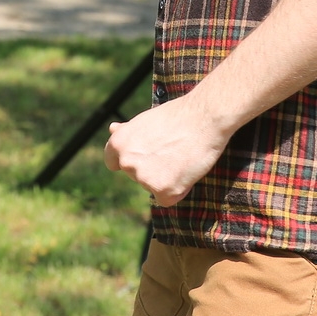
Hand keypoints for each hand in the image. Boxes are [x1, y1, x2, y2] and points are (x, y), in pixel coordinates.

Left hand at [104, 95, 230, 205]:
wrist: (204, 117)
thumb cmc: (178, 116)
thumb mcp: (146, 120)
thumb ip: (128, 132)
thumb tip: (111, 129)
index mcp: (118, 144)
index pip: (114, 163)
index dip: (134, 160)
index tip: (149, 154)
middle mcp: (126, 162)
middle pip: (136, 177)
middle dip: (152, 170)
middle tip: (172, 151)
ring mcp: (143, 177)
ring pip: (152, 188)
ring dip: (166, 179)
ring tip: (181, 157)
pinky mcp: (162, 190)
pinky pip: (167, 199)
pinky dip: (178, 190)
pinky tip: (187, 171)